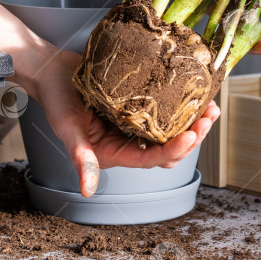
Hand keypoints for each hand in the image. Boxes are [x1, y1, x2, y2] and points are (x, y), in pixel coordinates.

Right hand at [28, 49, 219, 196]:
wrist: (51, 69)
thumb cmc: (55, 98)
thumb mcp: (66, 128)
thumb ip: (80, 157)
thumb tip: (87, 190)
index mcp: (112, 153)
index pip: (150, 158)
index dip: (173, 150)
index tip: (191, 134)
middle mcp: (126, 141)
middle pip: (168, 149)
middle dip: (192, 136)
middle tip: (208, 116)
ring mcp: (133, 122)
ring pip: (171, 130)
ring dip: (191, 121)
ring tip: (209, 105)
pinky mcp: (137, 104)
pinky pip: (164, 109)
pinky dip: (180, 104)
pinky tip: (193, 92)